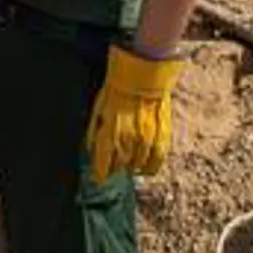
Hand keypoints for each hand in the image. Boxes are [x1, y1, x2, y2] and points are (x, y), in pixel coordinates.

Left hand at [85, 46, 185, 182]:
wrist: (143, 74)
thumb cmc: (116, 88)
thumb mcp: (98, 107)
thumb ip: (94, 129)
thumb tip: (90, 148)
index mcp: (111, 132)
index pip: (104, 161)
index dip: (100, 173)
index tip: (97, 178)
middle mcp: (130, 139)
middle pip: (121, 164)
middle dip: (114, 168)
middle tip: (111, 168)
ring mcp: (148, 138)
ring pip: (139, 164)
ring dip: (131, 168)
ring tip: (126, 168)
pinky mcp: (162, 135)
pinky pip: (158, 158)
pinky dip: (151, 167)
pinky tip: (145, 170)